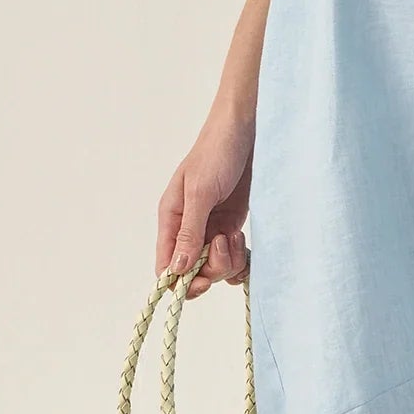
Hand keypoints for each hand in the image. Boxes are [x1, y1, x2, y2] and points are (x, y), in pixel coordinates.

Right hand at [156, 106, 254, 295]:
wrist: (248, 131)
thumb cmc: (217, 152)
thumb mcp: (200, 191)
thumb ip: (190, 231)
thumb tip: (176, 270)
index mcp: (172, 219)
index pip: (166, 265)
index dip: (181, 282)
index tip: (202, 281)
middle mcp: (189, 228)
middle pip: (193, 272)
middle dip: (212, 268)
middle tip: (225, 244)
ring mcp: (211, 228)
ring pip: (215, 267)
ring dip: (229, 261)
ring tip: (236, 236)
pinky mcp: (231, 225)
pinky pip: (232, 256)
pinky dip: (240, 257)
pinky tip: (244, 241)